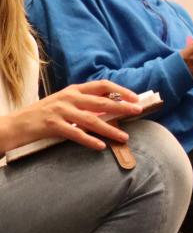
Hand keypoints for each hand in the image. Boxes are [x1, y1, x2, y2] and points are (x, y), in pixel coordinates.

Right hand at [0, 81, 140, 152]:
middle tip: (138, 111)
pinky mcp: (51, 125)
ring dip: (110, 129)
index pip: (102, 85)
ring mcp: (60, 111)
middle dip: (122, 107)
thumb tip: (112, 111)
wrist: (15, 124)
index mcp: (73, 90)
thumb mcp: (65, 104)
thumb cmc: (43, 115)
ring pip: (91, 119)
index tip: (135, 98)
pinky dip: (89, 140)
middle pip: (101, 101)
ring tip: (124, 137)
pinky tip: (101, 146)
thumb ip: (85, 105)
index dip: (120, 91)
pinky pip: (75, 133)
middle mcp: (68, 98)